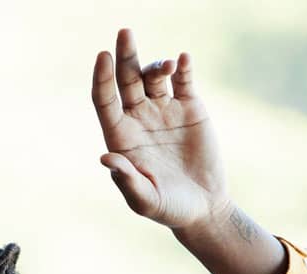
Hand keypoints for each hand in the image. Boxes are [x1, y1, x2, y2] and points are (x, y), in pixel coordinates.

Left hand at [92, 29, 230, 231]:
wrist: (204, 208)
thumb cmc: (169, 208)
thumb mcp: (146, 200)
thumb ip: (127, 180)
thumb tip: (106, 157)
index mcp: (122, 136)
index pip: (105, 100)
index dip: (102, 79)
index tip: (103, 57)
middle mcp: (139, 118)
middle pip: (126, 80)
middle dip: (125, 55)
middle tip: (125, 32)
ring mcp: (165, 110)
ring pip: (154, 76)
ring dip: (157, 65)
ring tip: (167, 66)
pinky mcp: (190, 108)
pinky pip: (184, 81)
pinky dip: (183, 68)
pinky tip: (182, 60)